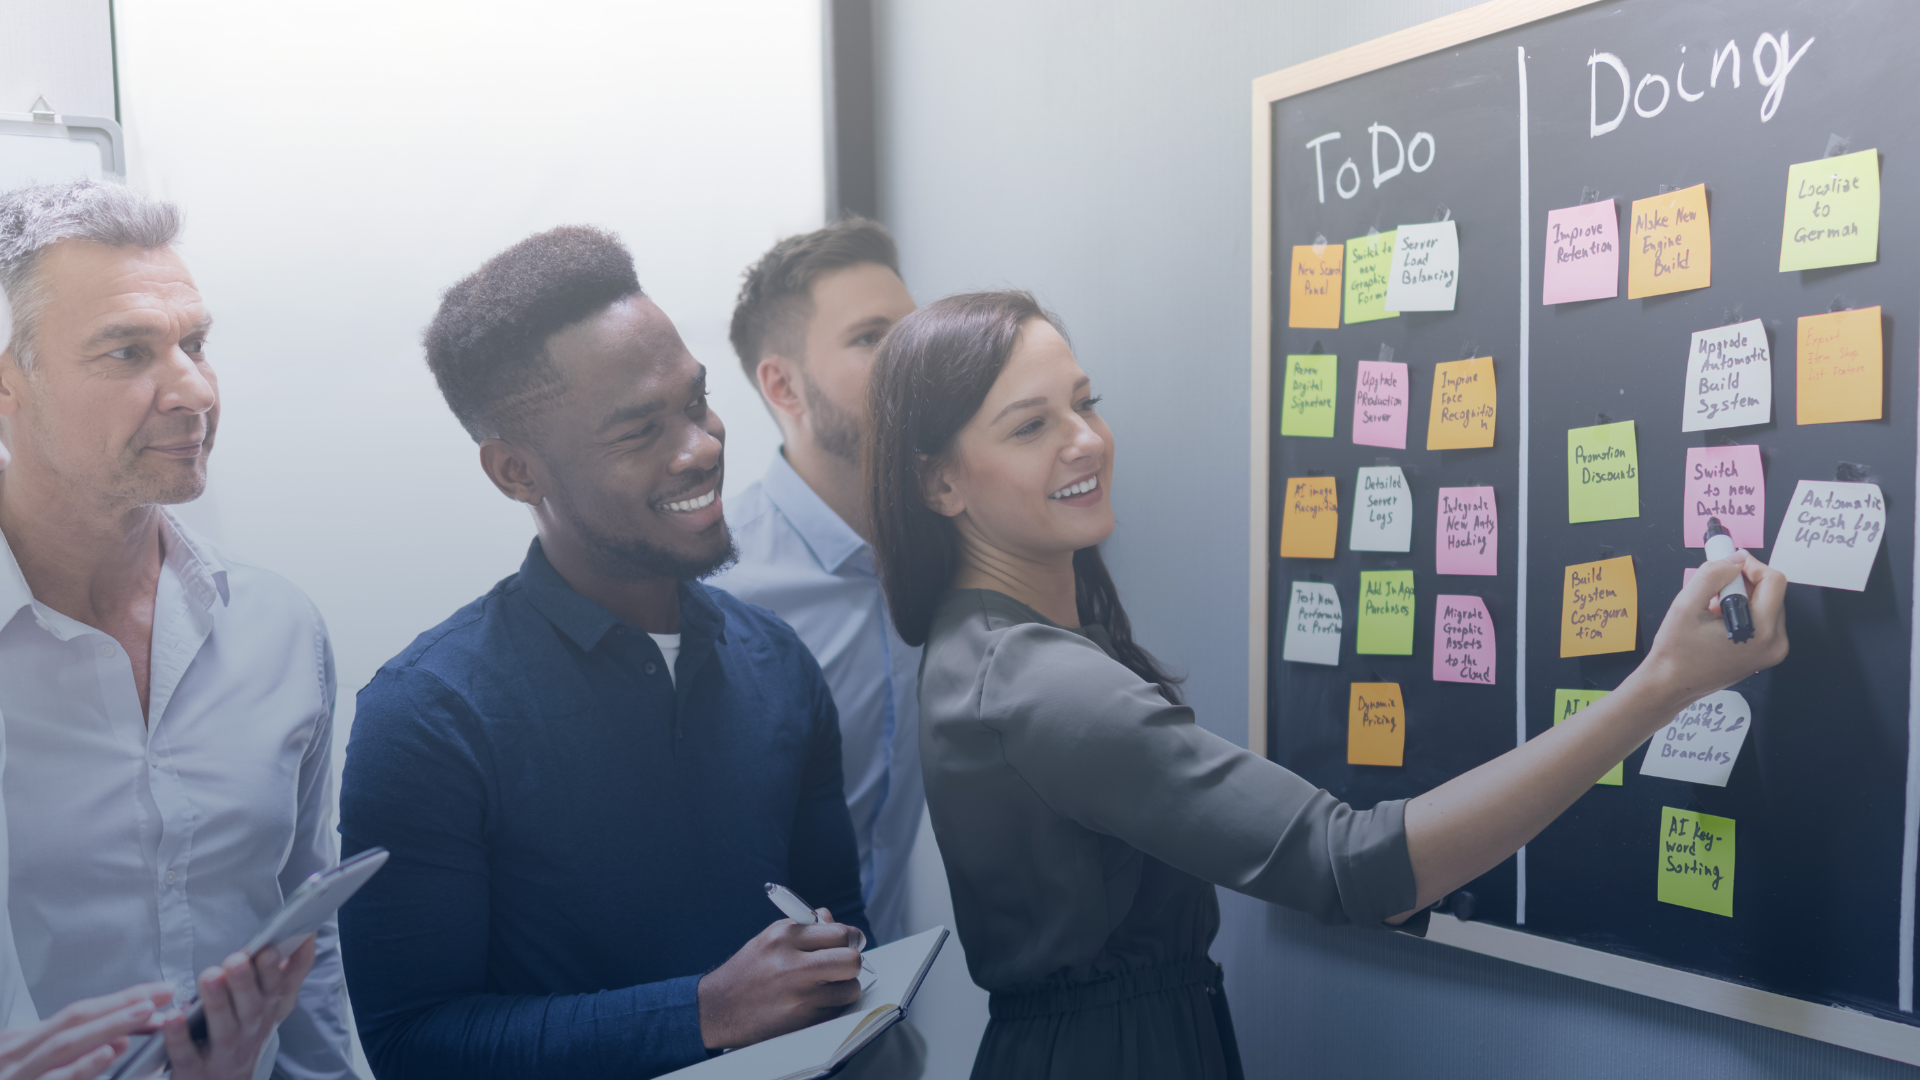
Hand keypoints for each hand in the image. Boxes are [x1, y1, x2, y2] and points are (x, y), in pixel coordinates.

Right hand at [0, 982, 170, 1079]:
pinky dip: (80, 1068)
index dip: (120, 1001)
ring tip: (145, 1014)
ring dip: (107, 1027)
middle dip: (121, 1005)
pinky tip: (106, 1056)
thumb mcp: (29, 1063)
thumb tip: (118, 1043)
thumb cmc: (11, 1078)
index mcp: (21, 1042)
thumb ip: (68, 1055)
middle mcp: (17, 1053)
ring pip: (64, 1045)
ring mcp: (17, 1074)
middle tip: (164, 994)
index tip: (160, 992)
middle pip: (73, 1021)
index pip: (78, 1014)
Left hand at [161, 935, 316, 1079]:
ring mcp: (222, 1052)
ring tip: (210, 977)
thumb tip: (310, 934)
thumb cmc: (248, 1034)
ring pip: (221, 1028)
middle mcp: (249, 1030)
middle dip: (244, 983)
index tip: (269, 949)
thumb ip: (295, 970)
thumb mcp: (277, 1004)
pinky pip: (186, 1053)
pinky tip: (173, 1016)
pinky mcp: (194, 1069)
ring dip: (216, 1003)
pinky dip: (179, 1036)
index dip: (272, 970)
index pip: (274, 988)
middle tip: (236, 961)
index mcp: (268, 1010)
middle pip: (250, 1007)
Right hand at [697, 911, 863, 1049]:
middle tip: (844, 964)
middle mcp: (793, 966)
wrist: (719, 1009)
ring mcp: (799, 997)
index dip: (851, 937)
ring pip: (850, 989)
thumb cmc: (748, 971)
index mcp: (785, 938)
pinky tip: (814, 1001)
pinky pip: (836, 1010)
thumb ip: (805, 926)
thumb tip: (836, 923)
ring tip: (827, 985)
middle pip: (851, 960)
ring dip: (844, 987)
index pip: (840, 932)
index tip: (851, 941)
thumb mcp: (770, 938)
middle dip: (852, 962)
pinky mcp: (802, 1022)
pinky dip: (832, 1006)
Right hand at [1640, 550, 1788, 709]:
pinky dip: (1744, 612)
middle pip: (1772, 592)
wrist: (1671, 685)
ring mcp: (1773, 651)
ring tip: (1712, 609)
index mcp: (1762, 631)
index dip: (1750, 565)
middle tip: (1713, 590)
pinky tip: (1719, 621)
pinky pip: (1763, 620)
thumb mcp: (1686, 605)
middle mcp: (1776, 642)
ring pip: (1767, 604)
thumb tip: (1735, 558)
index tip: (1726, 564)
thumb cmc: (1676, 650)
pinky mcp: (1766, 655)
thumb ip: (1712, 574)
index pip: (1773, 580)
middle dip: (1743, 583)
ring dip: (1742, 597)